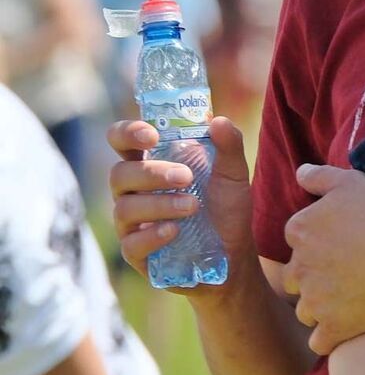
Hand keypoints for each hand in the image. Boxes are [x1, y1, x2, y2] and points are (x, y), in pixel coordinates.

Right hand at [107, 115, 254, 290]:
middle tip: (186, 177)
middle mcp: (133, 191)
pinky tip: (175, 231)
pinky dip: (152, 235)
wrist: (235, 253)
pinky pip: (131, 244)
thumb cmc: (226, 206)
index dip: (128, 132)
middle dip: (151, 173)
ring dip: (159, 204)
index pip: (121, 140)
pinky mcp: (136, 254)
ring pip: (124, 208)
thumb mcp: (234, 173)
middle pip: (119, 173)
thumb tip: (218, 121)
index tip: (152, 134)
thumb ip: (229, 145)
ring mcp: (131, 224)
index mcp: (151, 162)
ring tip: (192, 206)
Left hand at [282, 164, 364, 353]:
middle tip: (340, 271)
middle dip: (310, 276)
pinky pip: (320, 340)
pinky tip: (347, 326)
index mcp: (300, 231)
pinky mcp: (333, 328)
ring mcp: (315, 302)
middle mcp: (299, 268)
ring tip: (346, 299)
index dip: (316, 241)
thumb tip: (299, 172)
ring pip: (305, 310)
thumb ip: (319, 176)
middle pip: (294, 278)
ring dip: (319, 307)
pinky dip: (330, 336)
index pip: (295, 239)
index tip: (337, 242)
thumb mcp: (352, 182)